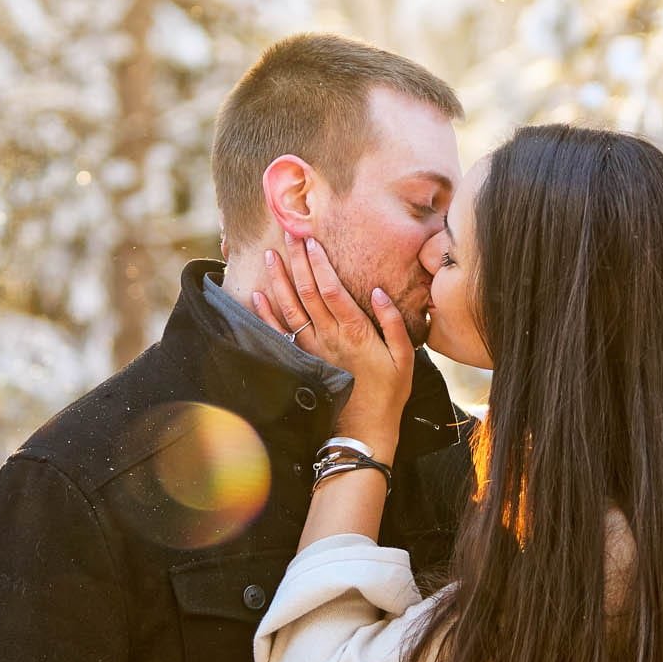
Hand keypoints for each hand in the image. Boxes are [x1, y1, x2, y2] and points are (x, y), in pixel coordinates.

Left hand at [251, 235, 412, 452]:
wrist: (364, 429)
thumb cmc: (390, 392)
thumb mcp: (405, 358)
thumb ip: (394, 324)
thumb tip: (380, 292)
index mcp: (356, 331)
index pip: (333, 289)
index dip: (320, 263)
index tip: (312, 240)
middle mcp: (330, 336)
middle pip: (308, 291)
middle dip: (298, 259)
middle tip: (289, 232)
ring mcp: (314, 348)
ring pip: (291, 307)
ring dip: (279, 279)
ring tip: (270, 253)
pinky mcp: (304, 360)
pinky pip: (280, 334)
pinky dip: (266, 314)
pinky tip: (256, 295)